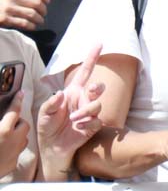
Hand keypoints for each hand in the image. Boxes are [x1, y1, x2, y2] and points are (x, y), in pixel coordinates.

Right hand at [0, 0, 48, 30]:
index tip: (47, 2)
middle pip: (37, 3)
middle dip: (43, 9)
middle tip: (43, 13)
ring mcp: (7, 8)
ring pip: (33, 14)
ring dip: (39, 19)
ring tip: (39, 20)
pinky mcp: (4, 19)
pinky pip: (24, 23)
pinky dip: (32, 26)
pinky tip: (32, 26)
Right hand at [0, 91, 27, 176]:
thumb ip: (0, 120)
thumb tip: (2, 111)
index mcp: (3, 131)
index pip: (14, 111)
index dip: (17, 101)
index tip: (21, 93)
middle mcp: (13, 141)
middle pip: (24, 125)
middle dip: (17, 121)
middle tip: (7, 122)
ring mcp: (15, 153)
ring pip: (23, 139)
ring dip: (17, 134)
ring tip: (5, 135)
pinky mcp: (13, 164)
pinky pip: (17, 151)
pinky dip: (12, 148)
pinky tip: (2, 149)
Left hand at [37, 45, 105, 166]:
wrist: (53, 146)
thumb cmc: (48, 125)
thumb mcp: (44, 112)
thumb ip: (51, 102)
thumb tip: (61, 94)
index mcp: (73, 92)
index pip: (85, 72)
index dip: (92, 58)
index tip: (99, 44)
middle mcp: (83, 100)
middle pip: (98, 87)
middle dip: (96, 88)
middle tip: (90, 91)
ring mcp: (89, 113)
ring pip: (97, 105)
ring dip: (85, 111)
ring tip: (73, 119)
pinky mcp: (93, 125)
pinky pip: (96, 121)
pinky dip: (86, 123)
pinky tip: (78, 127)